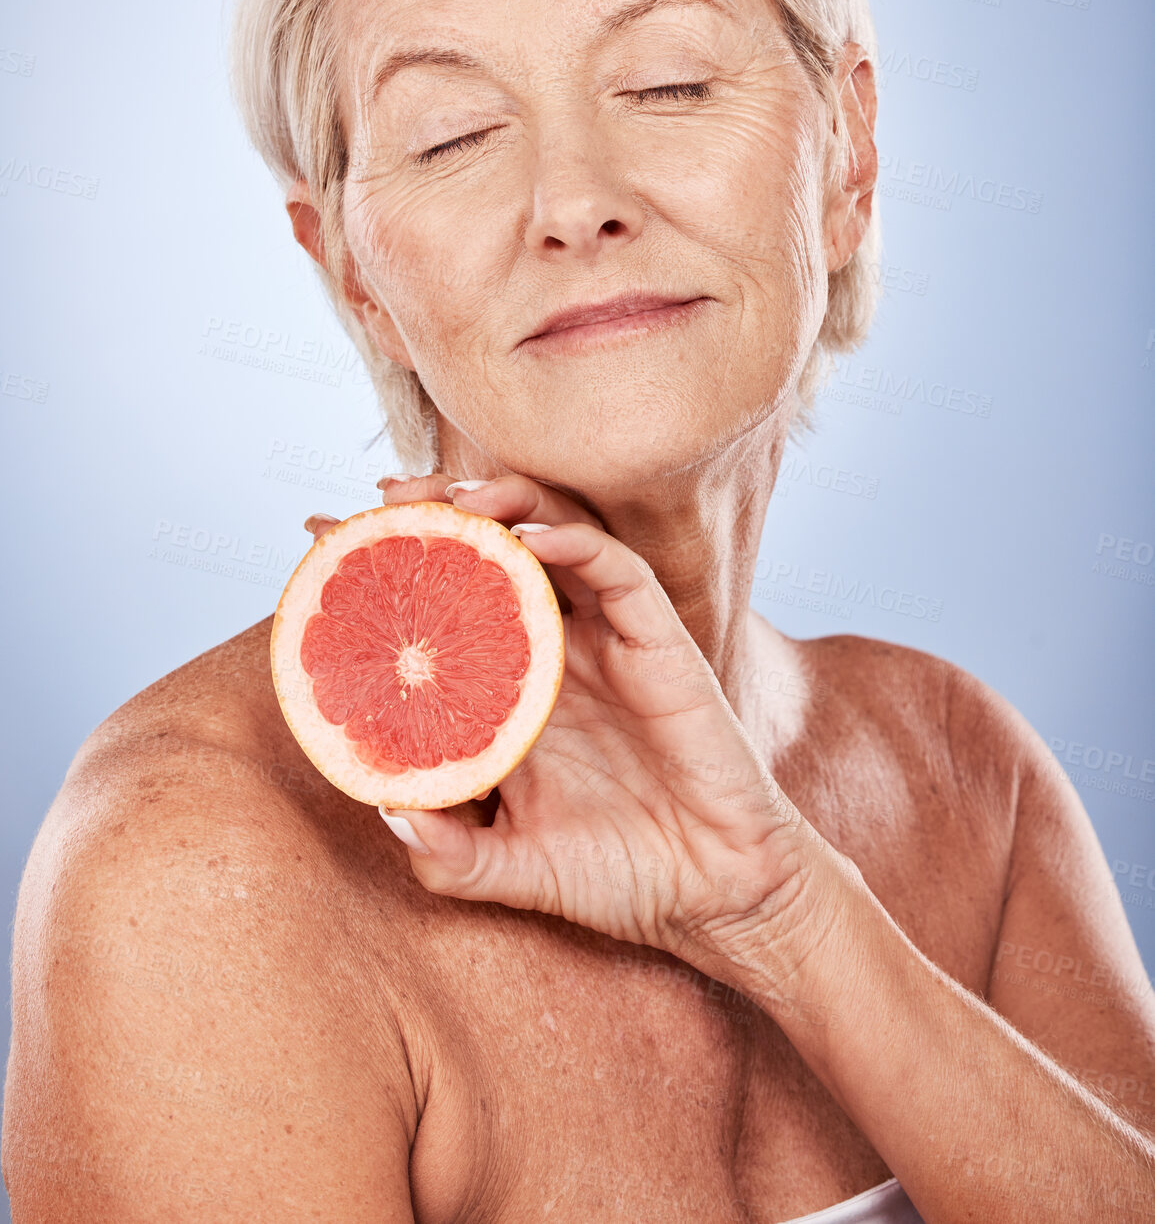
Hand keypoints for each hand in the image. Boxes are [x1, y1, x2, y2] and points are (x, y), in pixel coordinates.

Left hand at [308, 474, 840, 978]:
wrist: (716, 897)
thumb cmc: (619, 877)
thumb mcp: (513, 872)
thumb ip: (451, 854)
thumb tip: (385, 810)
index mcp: (513, 688)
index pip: (442, 599)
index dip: (386, 562)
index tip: (319, 536)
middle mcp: (553, 648)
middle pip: (489, 547)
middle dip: (434, 510)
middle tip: (379, 498)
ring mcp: (606, 638)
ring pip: (551, 536)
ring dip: (501, 506)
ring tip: (449, 499)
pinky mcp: (659, 639)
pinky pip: (616, 569)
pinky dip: (572, 543)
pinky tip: (529, 541)